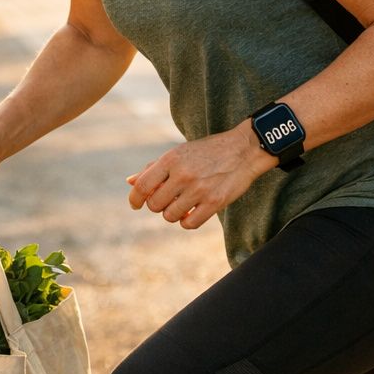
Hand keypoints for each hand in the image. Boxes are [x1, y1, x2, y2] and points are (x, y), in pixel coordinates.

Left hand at [126, 125, 272, 230]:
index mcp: (171, 159)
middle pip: (154, 204)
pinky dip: (186, 221)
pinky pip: (189, 224)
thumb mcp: (178, 153)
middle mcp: (183, 174)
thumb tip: (130, 182)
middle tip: (168, 199)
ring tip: (182, 204)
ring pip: (170, 216)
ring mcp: (199, 190)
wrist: (243, 149)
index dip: (134, 199)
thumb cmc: (207, 151)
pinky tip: (191, 212)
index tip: (135, 205)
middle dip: (157, 205)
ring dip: (172, 213)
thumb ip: (153, 168)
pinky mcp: (214, 202)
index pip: (141, 186)